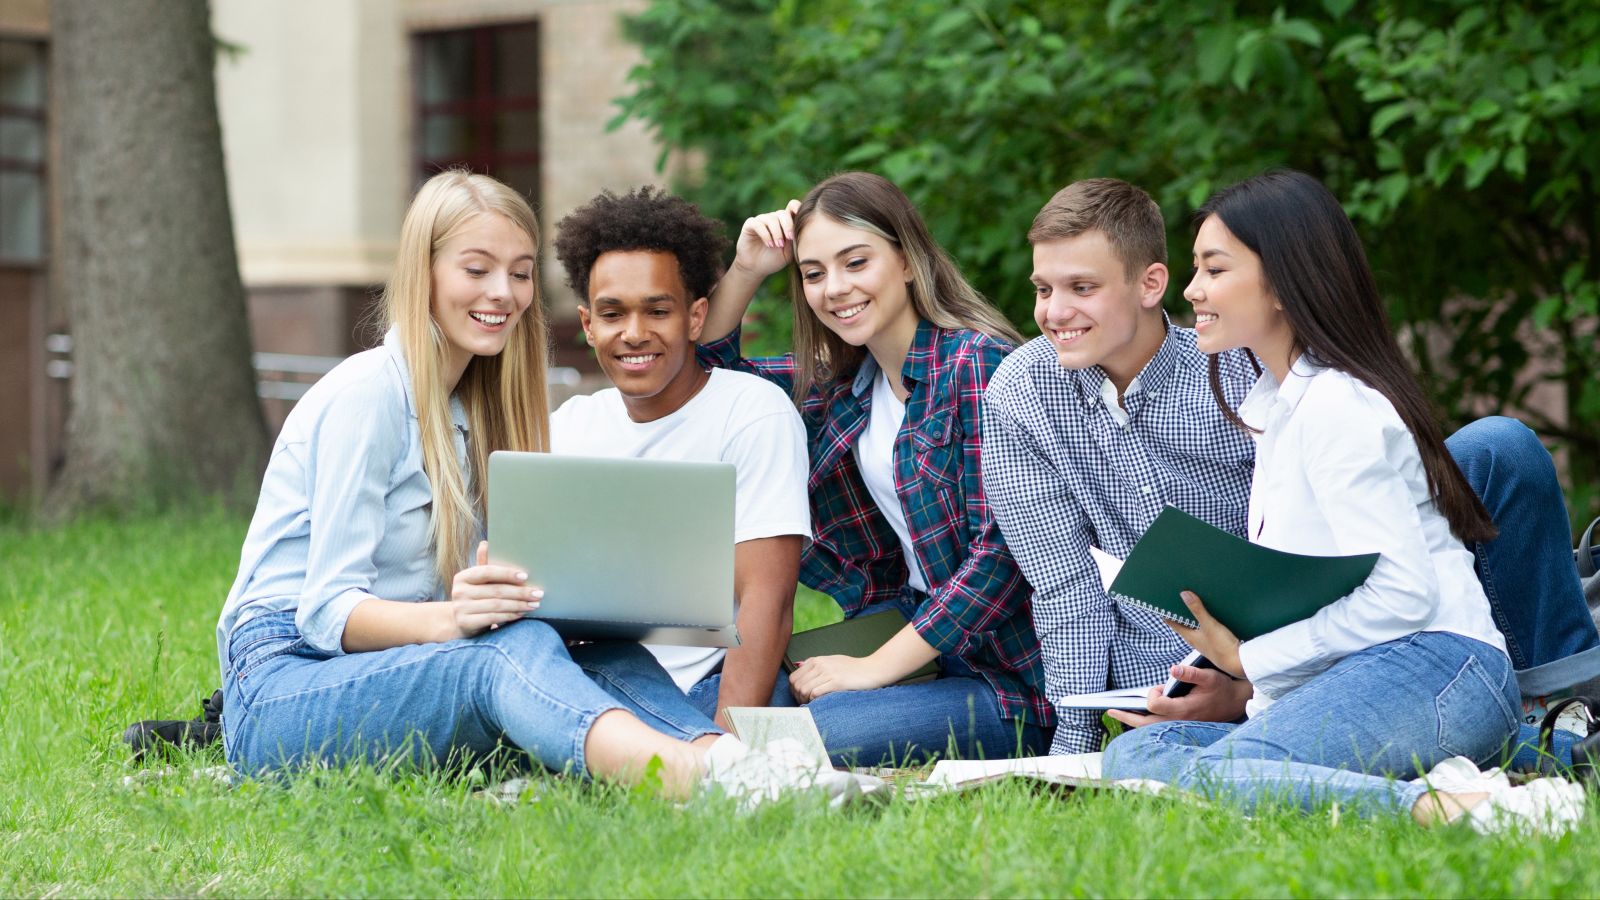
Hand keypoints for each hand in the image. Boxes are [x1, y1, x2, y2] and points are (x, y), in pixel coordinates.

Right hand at [444, 541, 542, 639]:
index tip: (526, 576)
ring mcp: (461, 608)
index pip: (487, 572)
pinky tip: (522, 614)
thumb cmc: (476, 598)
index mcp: (463, 577)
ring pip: (497, 605)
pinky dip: (510, 616)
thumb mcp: (479, 582)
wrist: (461, 622)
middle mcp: (459, 591)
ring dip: (519, 605)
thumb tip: (485, 543)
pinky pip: (493, 618)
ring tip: (534, 604)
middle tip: (538, 593)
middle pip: (495, 590)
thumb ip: (484, 565)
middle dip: (520, 592)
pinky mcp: (465, 623)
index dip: (507, 573)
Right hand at [729, 200, 801, 280]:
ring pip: (771, 219)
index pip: (792, 207)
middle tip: (790, 238)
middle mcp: (773, 218)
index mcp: (784, 222)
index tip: (801, 216)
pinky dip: (766, 234)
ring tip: (778, 245)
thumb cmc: (774, 259)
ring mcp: (761, 220)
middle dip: (788, 225)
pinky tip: (769, 244)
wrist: (756, 268)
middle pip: (783, 213)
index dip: (797, 207)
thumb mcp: (789, 251)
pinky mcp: (750, 224)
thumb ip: (795, 239)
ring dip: (777, 233)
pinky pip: (758, 224)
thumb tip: (804, 229)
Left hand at [788, 654, 890, 702]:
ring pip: (804, 689)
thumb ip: (816, 664)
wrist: (872, 670)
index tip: (801, 698)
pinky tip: (821, 703)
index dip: (794, 691)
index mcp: (816, 660)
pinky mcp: (836, 682)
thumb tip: (799, 665)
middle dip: (798, 698)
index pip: (793, 677)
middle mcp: (820, 664)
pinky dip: (814, 701)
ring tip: (813, 704)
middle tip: (806, 704)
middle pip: (796, 685)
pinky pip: (815, 693)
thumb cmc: (853, 668)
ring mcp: (828, 672)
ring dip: (805, 700)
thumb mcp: (832, 661)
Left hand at [1106, 663, 1251, 727]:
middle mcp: (1179, 721)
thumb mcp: (1209, 676)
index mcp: (1184, 709)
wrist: (1236, 702)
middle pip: (1146, 724)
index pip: (1156, 705)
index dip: (1152, 694)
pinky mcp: (1180, 726)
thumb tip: (1173, 668)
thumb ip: (1190, 673)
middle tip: (1110, 710)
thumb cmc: (1221, 688)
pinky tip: (1136, 715)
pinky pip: (1158, 727)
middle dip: (1127, 716)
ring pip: (1150, 728)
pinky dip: (1144, 722)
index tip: (1159, 687)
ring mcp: (1179, 726)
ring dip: (1133, 720)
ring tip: (1117, 712)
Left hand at [1166, 591, 1244, 677]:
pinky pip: (1206, 628)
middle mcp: (1195, 639)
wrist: (1238, 663)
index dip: (1167, 613)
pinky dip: (1205, 620)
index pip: (1173, 622)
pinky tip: (1210, 614)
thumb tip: (1183, 594)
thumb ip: (1197, 610)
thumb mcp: (1208, 624)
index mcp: (1189, 636)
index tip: (1163, 602)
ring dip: (1194, 616)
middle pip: (1184, 624)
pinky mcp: (1215, 642)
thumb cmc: (1221, 646)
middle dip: (1181, 612)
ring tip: (1194, 602)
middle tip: (1178, 598)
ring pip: (1195, 626)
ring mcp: (1205, 642)